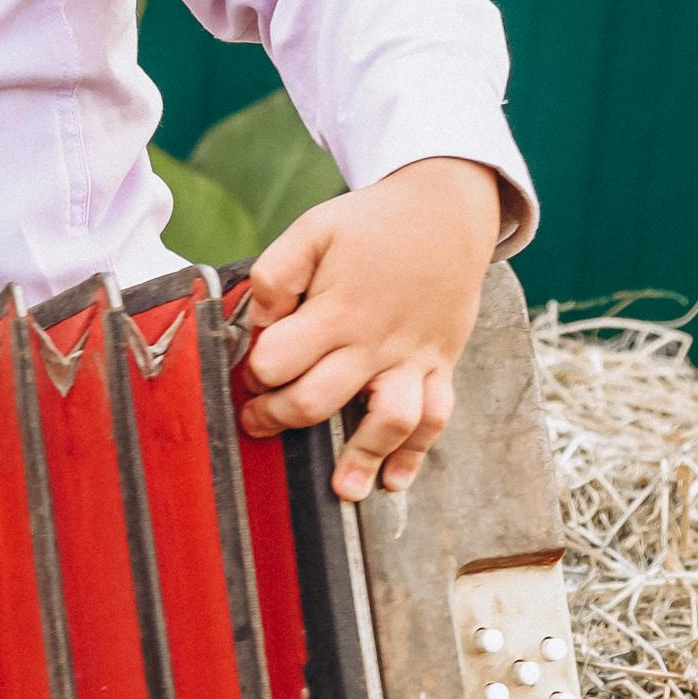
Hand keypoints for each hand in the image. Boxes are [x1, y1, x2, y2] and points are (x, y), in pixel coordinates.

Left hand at [239, 156, 502, 500]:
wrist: (448, 210)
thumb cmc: (371, 224)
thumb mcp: (313, 228)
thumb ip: (276, 274)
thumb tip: (260, 321)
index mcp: (338, 310)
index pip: (280, 360)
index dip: (255, 370)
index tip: (249, 369)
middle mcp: (376, 342)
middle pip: (319, 401)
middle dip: (279, 418)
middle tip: (259, 421)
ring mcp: (412, 358)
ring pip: (390, 421)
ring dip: (363, 457)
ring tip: (342, 488)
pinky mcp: (440, 364)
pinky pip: (437, 417)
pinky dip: (418, 453)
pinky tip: (396, 480)